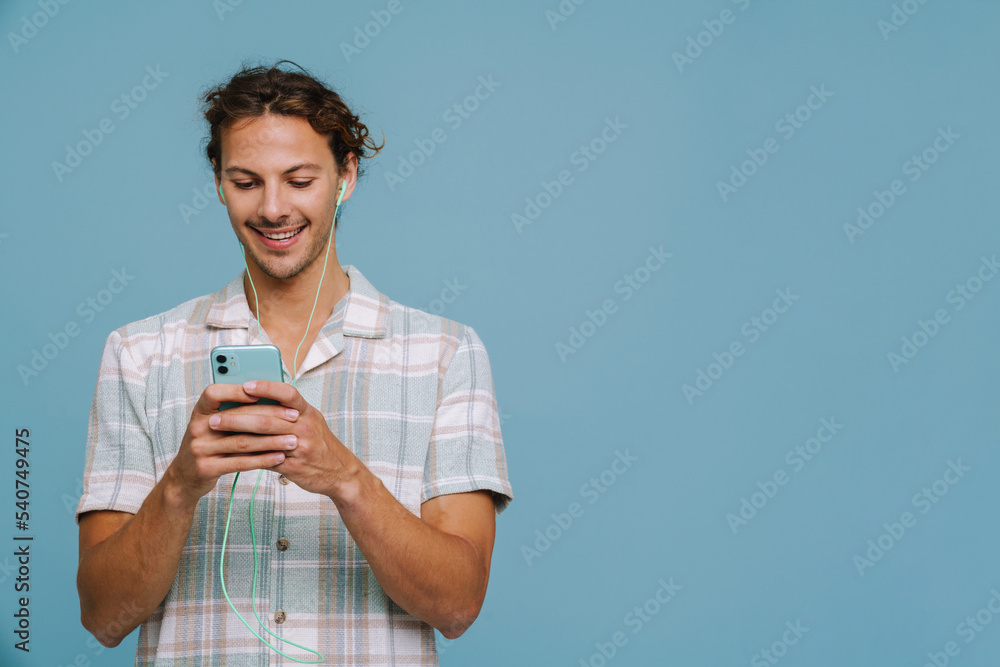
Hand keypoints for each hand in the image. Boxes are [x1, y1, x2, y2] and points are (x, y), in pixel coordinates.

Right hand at [165, 382, 298, 507]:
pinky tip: (279, 457)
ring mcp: (200, 448)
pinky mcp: (207, 468)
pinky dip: (262, 459)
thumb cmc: (209, 444)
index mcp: (200, 411)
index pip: (213, 393)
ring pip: (242, 441)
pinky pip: (240, 462)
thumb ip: (233, 411)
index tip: (260, 393)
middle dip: (270, 416)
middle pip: (237, 418)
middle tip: (294, 417)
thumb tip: (268, 396)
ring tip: (293, 440)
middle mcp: (197, 427)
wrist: (185, 477)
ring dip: (272, 441)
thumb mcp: (213, 424)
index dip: (235, 390)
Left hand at [211, 380, 362, 498]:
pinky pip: (266, 459)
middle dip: (238, 414)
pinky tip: (229, 452)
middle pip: (268, 416)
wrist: (341, 473)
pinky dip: (246, 454)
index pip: (287, 393)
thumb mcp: (312, 421)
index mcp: (308, 412)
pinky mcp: (294, 466)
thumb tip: (257, 399)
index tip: (245, 385)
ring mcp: (300, 447)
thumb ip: (288, 410)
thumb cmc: (320, 444)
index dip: (266, 387)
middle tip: (216, 415)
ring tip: (217, 429)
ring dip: (237, 432)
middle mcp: (305, 427)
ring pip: (263, 437)